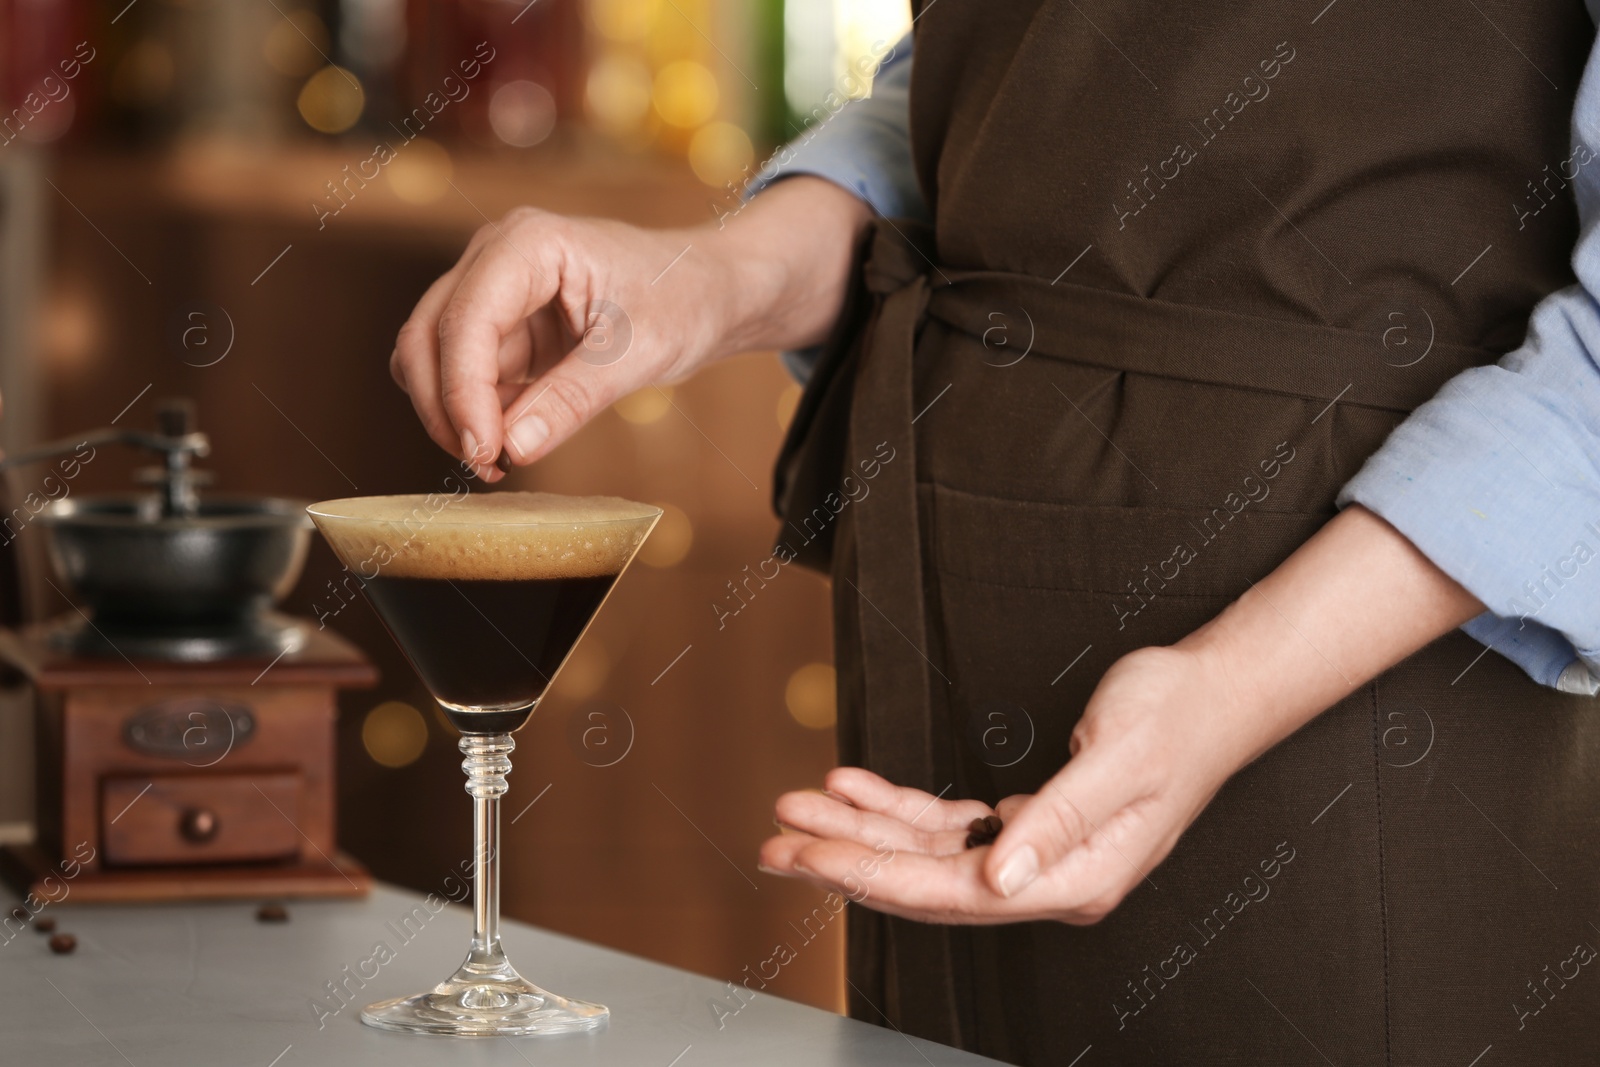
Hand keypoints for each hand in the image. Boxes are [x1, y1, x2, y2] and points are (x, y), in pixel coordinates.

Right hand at [389, 178, 871, 478]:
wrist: (710, 289)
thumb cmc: (684, 300)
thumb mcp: (638, 354)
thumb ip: (572, 399)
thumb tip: (513, 449)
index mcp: (528, 244)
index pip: (466, 320)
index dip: (462, 392)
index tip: (484, 451)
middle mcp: (494, 258)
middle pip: (428, 336)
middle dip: (446, 407)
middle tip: (487, 465)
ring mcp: (491, 290)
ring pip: (431, 357)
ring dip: (453, 413)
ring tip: (501, 460)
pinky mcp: (500, 325)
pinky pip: (463, 374)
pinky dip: (475, 412)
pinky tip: (511, 443)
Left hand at [760, 645, 1254, 923]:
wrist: (1212, 693)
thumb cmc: (1174, 720)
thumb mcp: (1118, 761)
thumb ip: (1058, 821)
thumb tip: (998, 876)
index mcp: (1075, 877)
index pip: (950, 892)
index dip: (870, 874)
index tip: (807, 856)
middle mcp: (1049, 877)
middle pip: (924, 879)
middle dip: (846, 855)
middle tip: (776, 838)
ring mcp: (1037, 853)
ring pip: (927, 851)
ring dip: (862, 826)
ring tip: (801, 805)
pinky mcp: (1028, 823)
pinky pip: (948, 825)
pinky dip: (899, 804)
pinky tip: (859, 786)